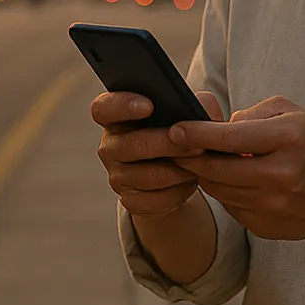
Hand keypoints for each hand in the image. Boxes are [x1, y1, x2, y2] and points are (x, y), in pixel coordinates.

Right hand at [94, 90, 223, 216]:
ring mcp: (117, 176)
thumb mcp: (188, 113)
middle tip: (197, 144)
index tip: (149, 105)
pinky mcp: (130, 201)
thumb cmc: (179, 133)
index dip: (122, 105)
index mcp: (116, 117)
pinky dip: (179, 192)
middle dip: (169, 144)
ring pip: (150, 176)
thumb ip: (195, 103)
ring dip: (180, 170)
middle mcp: (110, 146)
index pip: (103, 108)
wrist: (177, 173)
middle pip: (134, 145)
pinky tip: (191, 182)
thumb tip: (201, 105)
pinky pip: (157, 199)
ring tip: (200, 163)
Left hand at [171, 96, 304, 240]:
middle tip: (174, 145)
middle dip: (190, 157)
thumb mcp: (294, 114)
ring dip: (204, 175)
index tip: (175, 128)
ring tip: (198, 160)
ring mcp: (272, 206)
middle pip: (216, 169)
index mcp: (288, 140)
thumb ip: (252, 114)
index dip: (197, 134)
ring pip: (218, 189)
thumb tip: (217, 128)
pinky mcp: (264, 226)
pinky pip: (229, 207)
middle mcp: (279, 175)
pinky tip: (225, 180)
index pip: (230, 138)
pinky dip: (222, 192)